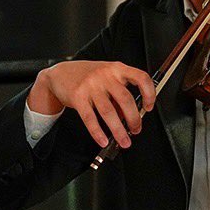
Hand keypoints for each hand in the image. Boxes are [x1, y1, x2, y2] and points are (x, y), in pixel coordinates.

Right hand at [28, 60, 155, 148]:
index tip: (149, 107)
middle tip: (136, 130)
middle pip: (125, 99)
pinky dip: (98, 132)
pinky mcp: (78, 97)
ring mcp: (91, 86)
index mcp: (117, 68)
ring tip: (124, 141)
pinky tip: (103, 140)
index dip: (149, 93)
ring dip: (118, 130)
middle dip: (134, 119)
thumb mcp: (107, 78)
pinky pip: (90, 118)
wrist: (60, 74)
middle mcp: (105, 75)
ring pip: (109, 112)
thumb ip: (119, 94)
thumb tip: (130, 116)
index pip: (141, 77)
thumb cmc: (88, 76)